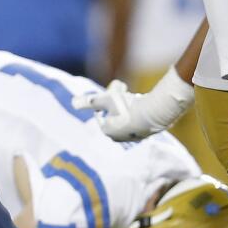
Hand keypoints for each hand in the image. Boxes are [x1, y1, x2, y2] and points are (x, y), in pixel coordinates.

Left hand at [79, 68, 193, 141]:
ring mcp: (135, 136)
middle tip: (122, 90)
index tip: (111, 92)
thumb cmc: (126, 107)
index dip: (105, 100)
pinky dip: (138, 112)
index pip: (101, 114)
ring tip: (133, 96)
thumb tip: (73, 102)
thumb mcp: (105, 99)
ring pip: (126, 119)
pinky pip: (139, 121)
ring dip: (127, 107)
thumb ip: (90, 101)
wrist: (155, 113)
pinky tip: (144, 104)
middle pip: (114, 116)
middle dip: (116, 102)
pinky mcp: (147, 133)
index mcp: (107, 131)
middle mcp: (120, 137)